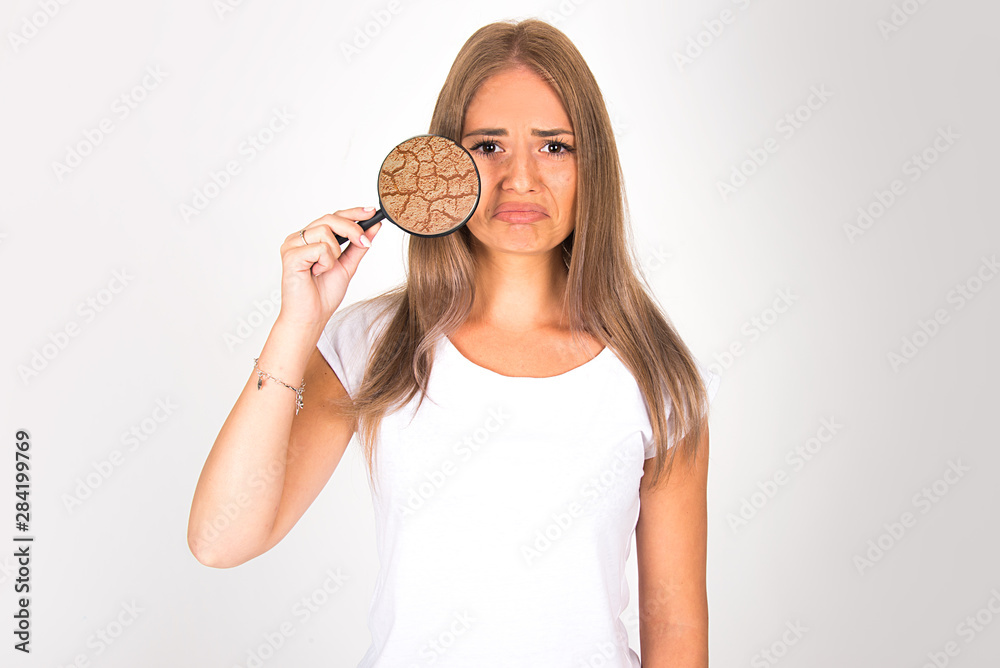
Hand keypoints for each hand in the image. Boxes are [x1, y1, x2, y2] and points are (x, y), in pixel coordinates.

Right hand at [276, 207, 381, 329]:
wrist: (311, 316)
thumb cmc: (323, 294)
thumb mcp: (347, 265)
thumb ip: (358, 246)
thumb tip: (374, 226)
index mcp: (311, 238)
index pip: (333, 217)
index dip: (353, 213)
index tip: (371, 211)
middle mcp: (299, 238)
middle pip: (330, 218)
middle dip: (352, 229)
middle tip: (364, 242)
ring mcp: (292, 245)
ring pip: (325, 232)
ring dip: (334, 254)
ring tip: (325, 269)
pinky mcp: (290, 255)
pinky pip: (319, 248)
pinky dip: (325, 262)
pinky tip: (316, 273)